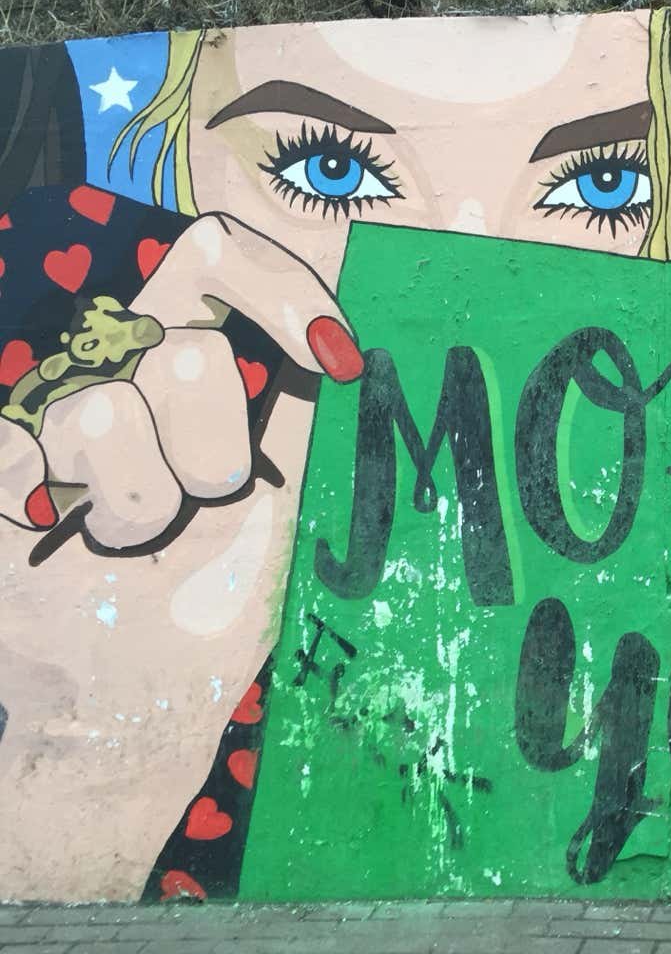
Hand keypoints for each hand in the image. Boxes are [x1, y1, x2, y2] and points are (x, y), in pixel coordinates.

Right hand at [0, 213, 359, 899]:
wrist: (127, 701)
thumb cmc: (213, 608)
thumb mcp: (280, 503)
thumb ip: (295, 417)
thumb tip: (353, 347)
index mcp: (198, 366)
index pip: (217, 252)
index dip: (281, 284)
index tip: (335, 359)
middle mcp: (120, 368)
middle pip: (186, 343)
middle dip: (218, 445)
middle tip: (209, 503)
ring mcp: (52, 407)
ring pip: (113, 405)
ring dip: (149, 497)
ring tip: (141, 539)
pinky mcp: (4, 456)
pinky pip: (52, 446)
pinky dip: (98, 511)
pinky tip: (84, 542)